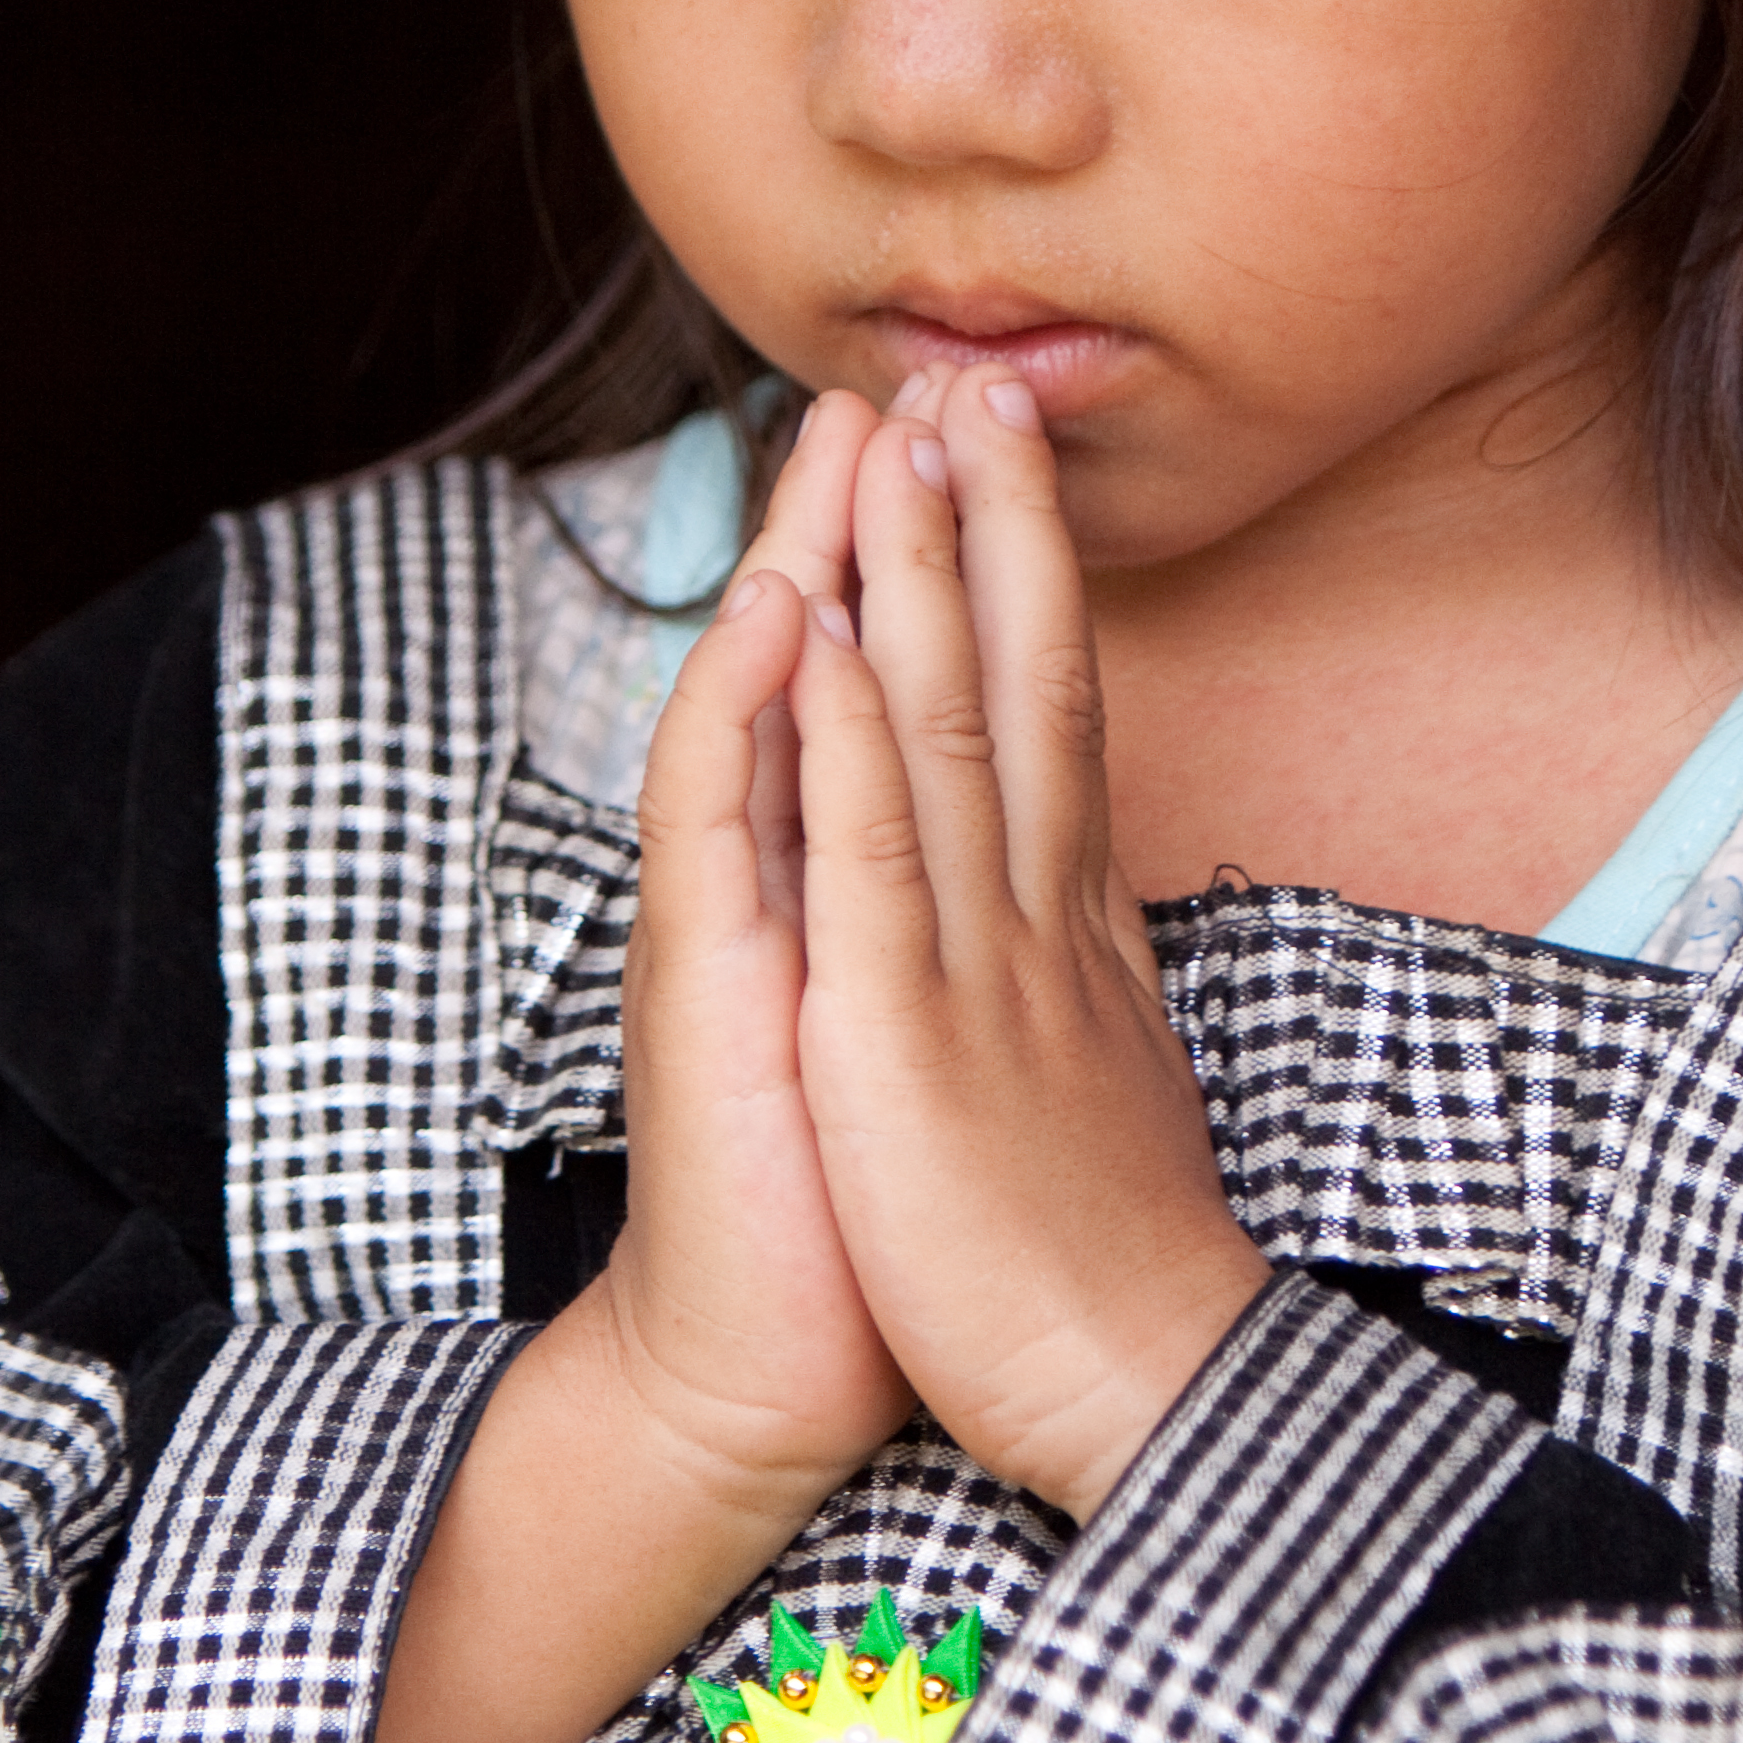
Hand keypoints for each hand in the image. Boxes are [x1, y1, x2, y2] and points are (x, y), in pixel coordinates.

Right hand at [590, 389, 914, 1519]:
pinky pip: (721, 824)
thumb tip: (1036, 870)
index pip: (898, 695)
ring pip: (769, 705)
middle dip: (872, 515)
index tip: (991, 450)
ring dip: (805, 561)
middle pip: (828, 662)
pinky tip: (769, 618)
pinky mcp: (707, 985)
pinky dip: (749, 715)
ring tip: (840, 436)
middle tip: (914, 372)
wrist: (767, 1370)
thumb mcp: (941, 1043)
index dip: (944, 567)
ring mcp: (735, 921)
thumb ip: (963, 939)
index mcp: (859, 889)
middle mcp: (788, 881)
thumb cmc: (869, 1217)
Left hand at [788, 373, 1267, 1522]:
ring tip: (903, 434)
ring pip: (947, 725)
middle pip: (1023, 679)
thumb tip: (1098, 928)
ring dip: (922, 572)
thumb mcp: (1107, 1091)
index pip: (1059, 718)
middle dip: (996, 524)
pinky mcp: (904, 1030)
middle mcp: (1039, 918)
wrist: (1134, 1397)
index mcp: (1078, 934)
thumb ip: (1089, 989)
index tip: (1013, 469)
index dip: (1036, 583)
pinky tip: (826, 627)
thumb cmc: (1104, 1272)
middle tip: (979, 378)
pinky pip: (873, 852)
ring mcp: (976, 963)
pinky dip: (847, 731)